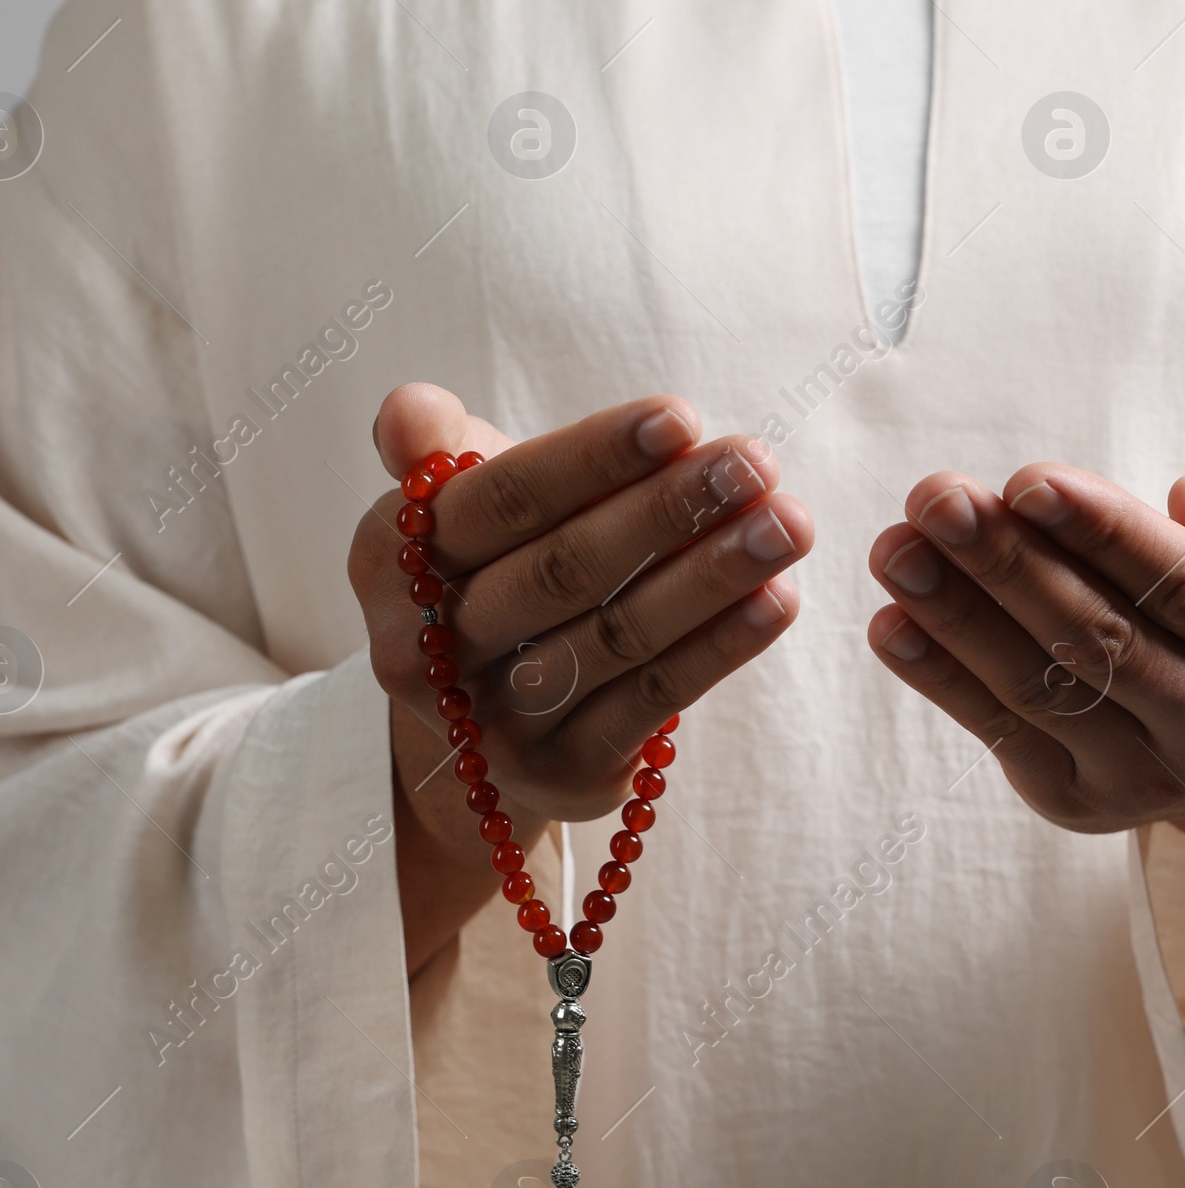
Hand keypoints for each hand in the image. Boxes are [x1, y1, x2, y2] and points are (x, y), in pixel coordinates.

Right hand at [350, 383, 810, 969]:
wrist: (474, 722)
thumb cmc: (486, 572)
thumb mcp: (454, 505)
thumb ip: (436, 448)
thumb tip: (409, 415)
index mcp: (392, 561)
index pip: (504, 499)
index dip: (594, 457)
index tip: (682, 417)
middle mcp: (431, 650)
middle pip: (563, 569)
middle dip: (668, 510)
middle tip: (756, 463)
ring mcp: (495, 721)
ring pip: (616, 637)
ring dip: (711, 578)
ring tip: (788, 525)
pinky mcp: (561, 772)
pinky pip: (650, 702)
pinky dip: (719, 649)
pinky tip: (778, 601)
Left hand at [866, 464, 1184, 917]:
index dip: (1105, 535)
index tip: (1028, 481)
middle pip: (1102, 640)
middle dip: (1008, 565)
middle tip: (937, 499)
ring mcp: (1148, 782)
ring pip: (1042, 689)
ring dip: (957, 616)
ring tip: (899, 549)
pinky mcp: (1078, 804)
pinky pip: (1001, 733)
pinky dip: (941, 679)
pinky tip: (893, 624)